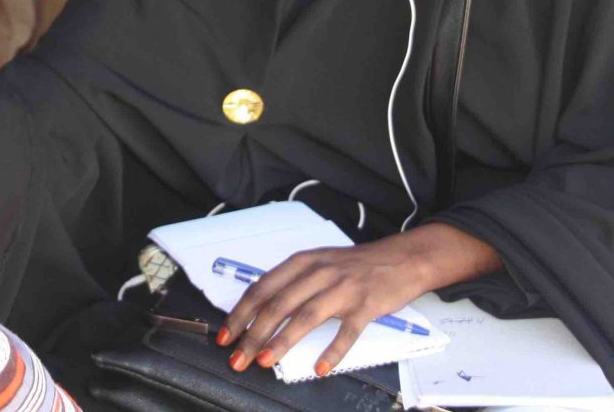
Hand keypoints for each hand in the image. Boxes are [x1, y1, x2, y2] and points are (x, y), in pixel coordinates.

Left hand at [217, 224, 500, 375]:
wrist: (400, 258)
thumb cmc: (354, 265)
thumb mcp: (318, 263)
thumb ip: (291, 283)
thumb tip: (259, 310)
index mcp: (301, 262)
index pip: (262, 288)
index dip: (240, 313)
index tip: (225, 335)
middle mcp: (318, 272)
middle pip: (278, 305)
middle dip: (253, 333)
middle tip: (238, 358)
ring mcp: (342, 289)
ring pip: (306, 317)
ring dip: (282, 341)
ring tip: (265, 361)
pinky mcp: (366, 305)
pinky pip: (347, 332)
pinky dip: (332, 351)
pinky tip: (319, 368)